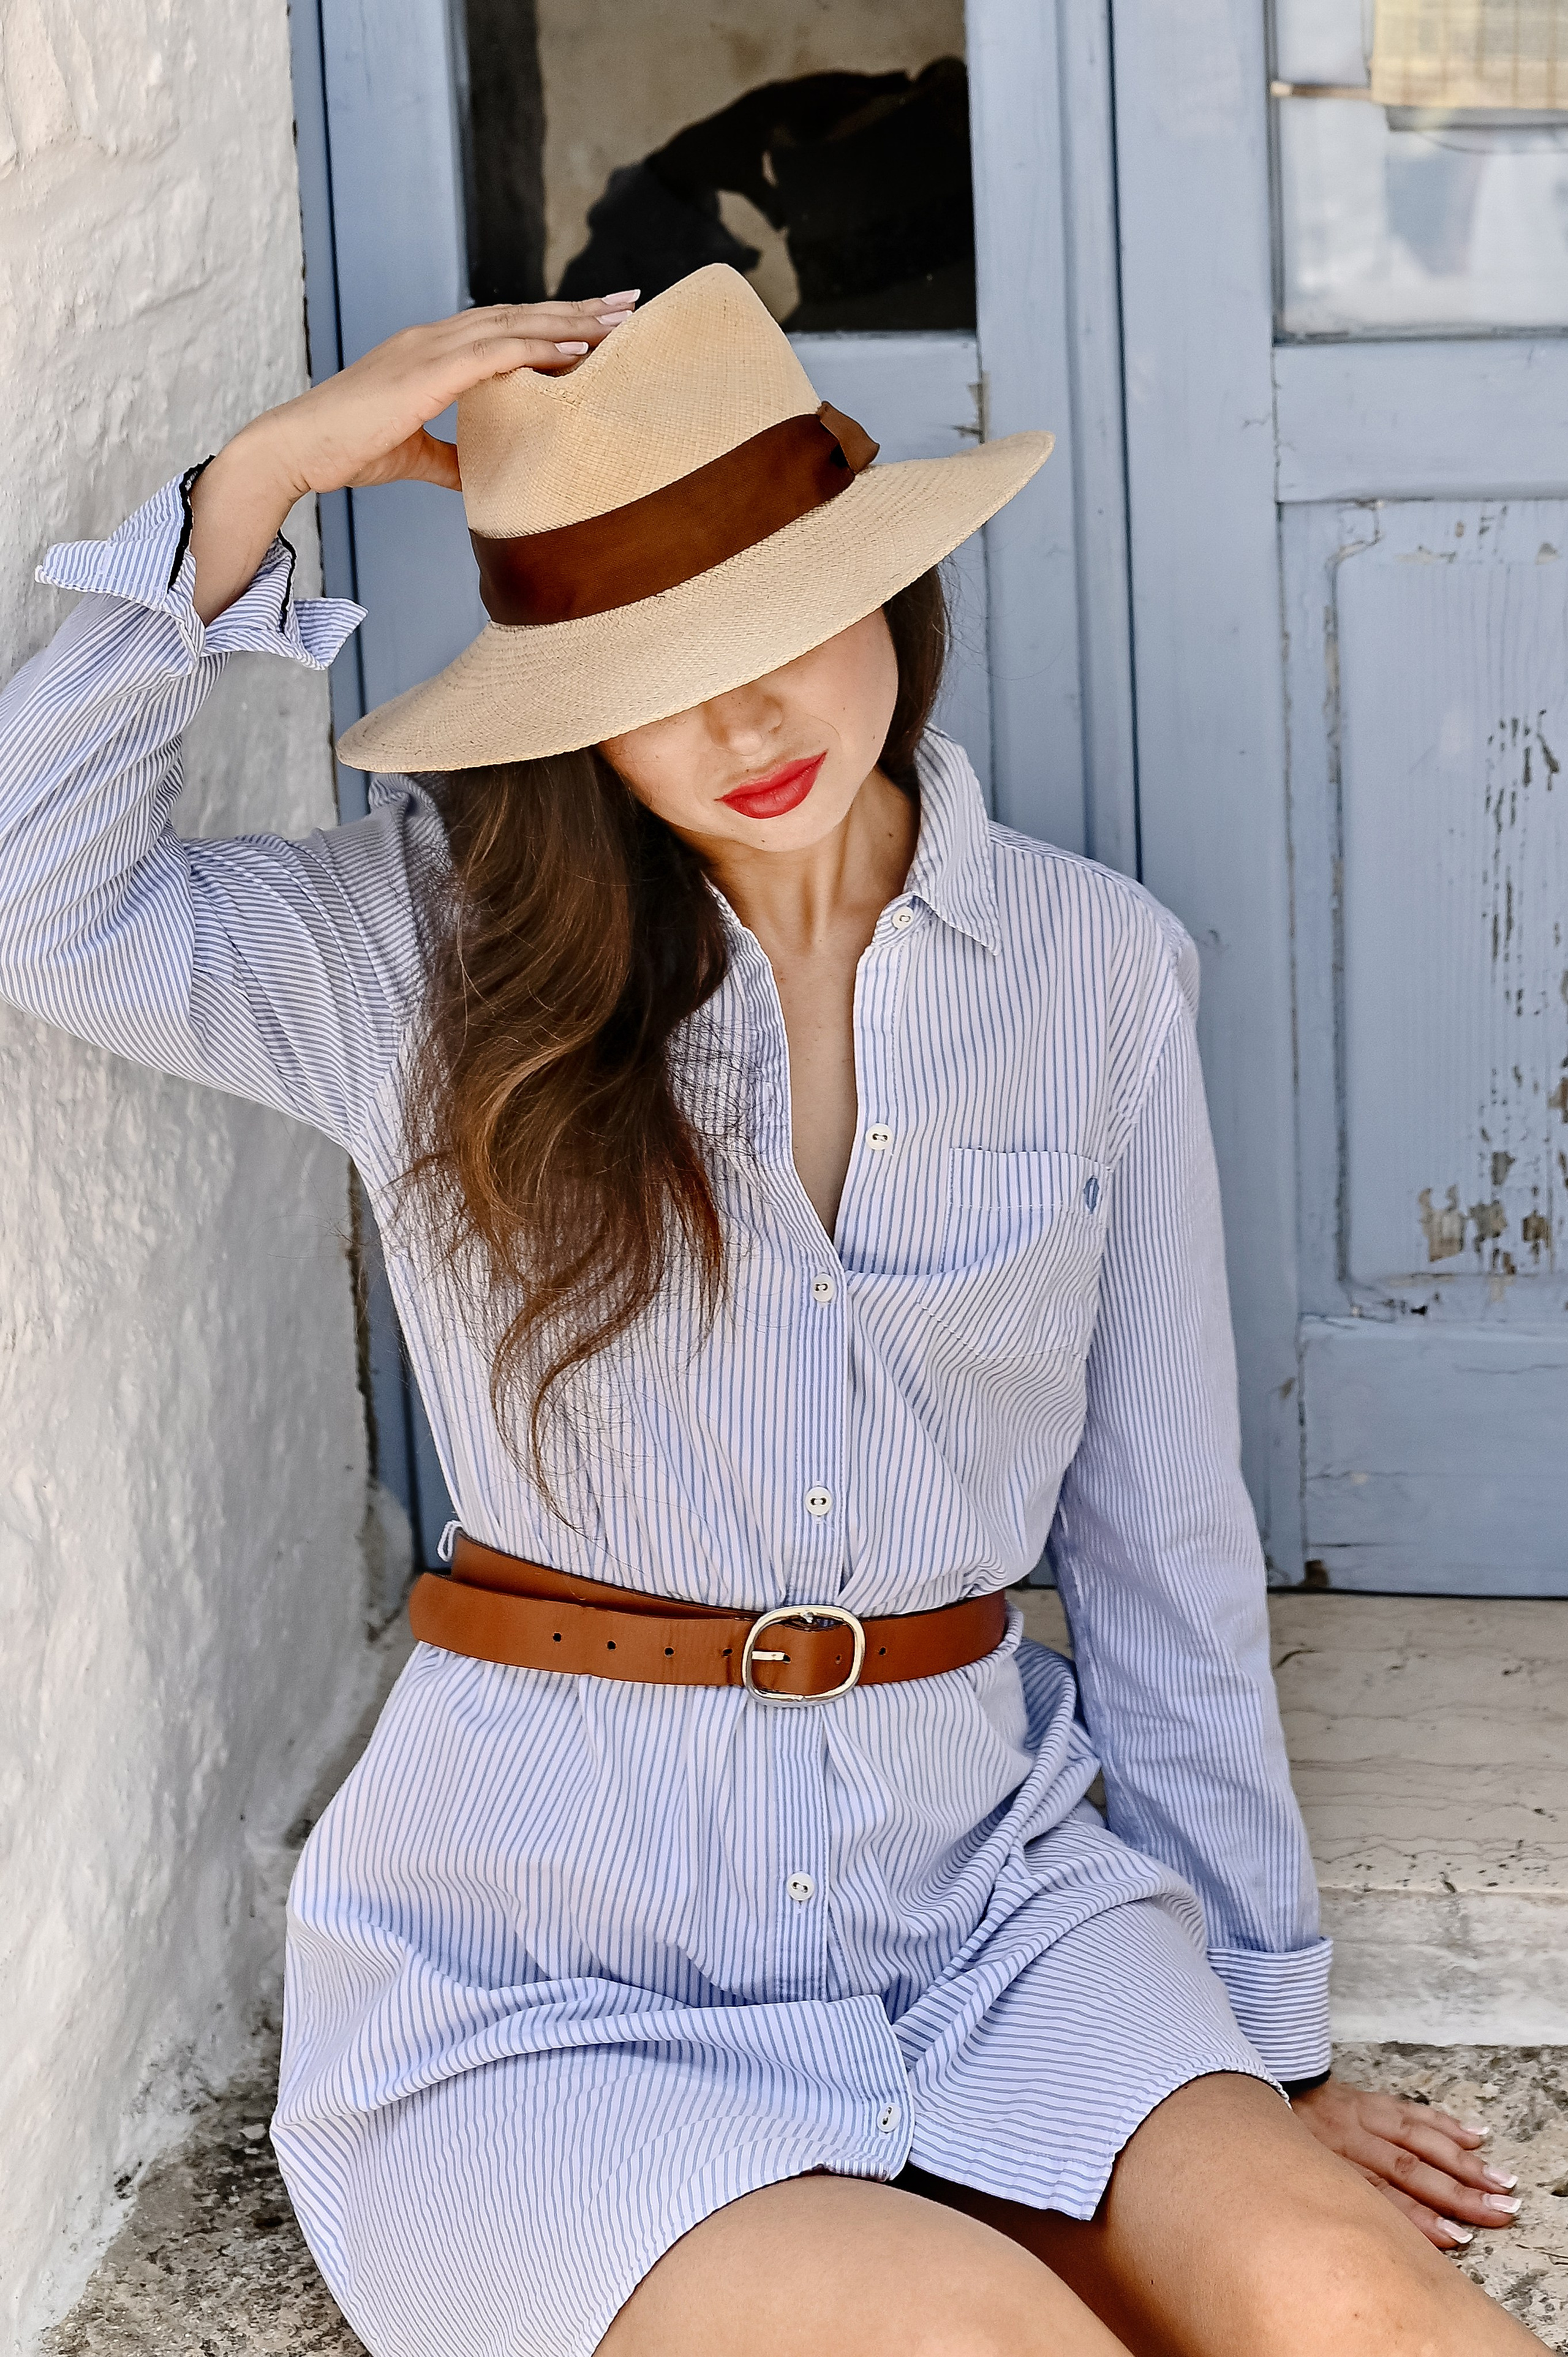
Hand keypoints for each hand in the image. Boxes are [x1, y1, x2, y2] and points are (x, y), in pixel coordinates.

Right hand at [187, 294, 636, 621]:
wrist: (297, 448)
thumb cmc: (346, 448)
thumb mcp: (412, 453)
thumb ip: (448, 457)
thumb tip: (476, 474)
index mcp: (432, 351)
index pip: (504, 328)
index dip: (553, 322)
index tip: (599, 323)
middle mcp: (435, 338)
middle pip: (520, 314)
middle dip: (578, 308)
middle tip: (629, 304)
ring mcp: (430, 349)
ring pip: (515, 325)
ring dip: (572, 321)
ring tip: (620, 320)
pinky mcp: (426, 373)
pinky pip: (496, 353)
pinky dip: (540, 347)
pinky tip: (579, 348)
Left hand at [1291, 2076, 1519, 2249]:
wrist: (1256, 2087)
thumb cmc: (1278, 2148)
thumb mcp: (1292, 2181)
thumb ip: (1329, 2204)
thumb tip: (1379, 2240)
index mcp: (1330, 2163)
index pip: (1382, 2194)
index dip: (1420, 2218)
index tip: (1458, 2237)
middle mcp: (1350, 2138)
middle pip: (1408, 2169)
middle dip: (1456, 2194)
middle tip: (1497, 2212)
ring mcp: (1361, 2114)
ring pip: (1418, 2138)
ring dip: (1462, 2161)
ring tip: (1497, 2181)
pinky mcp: (1369, 2097)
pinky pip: (1411, 2110)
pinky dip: (1444, 2124)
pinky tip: (1474, 2136)